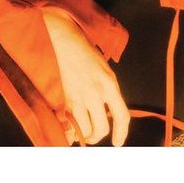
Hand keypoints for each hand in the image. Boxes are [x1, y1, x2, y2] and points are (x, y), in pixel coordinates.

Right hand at [42, 7, 129, 145]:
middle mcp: (95, 92)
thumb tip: (105, 112)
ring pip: (84, 129)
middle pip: (102, 128)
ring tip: (81, 133)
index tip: (117, 143)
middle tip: (93, 136)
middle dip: (98, 136)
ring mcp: (77, 96)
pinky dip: (68, 130)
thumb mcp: (103, 69)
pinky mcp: (62, 97)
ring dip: (83, 135)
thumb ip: (107, 91)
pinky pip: (68, 123)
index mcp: (109, 84)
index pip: (122, 117)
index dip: (121, 134)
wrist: (61, 39)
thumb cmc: (83, 51)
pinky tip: (68, 128)